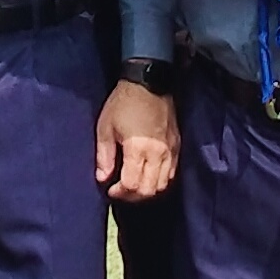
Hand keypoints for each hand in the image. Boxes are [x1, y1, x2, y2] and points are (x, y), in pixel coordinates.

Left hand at [95, 80, 178, 200]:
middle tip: (121, 190)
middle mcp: (158, 153)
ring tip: (133, 184)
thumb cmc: (123, 103)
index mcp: (138, 149)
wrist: (149, 82)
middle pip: (149, 190)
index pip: (132, 185)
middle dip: (133, 196)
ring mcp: (170, 151)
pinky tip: (148, 174)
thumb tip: (102, 178)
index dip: (119, 193)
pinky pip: (172, 173)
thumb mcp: (105, 127)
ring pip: (163, 185)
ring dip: (147, 190)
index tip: (110, 189)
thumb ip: (104, 156)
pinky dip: (160, 180)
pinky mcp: (177, 146)